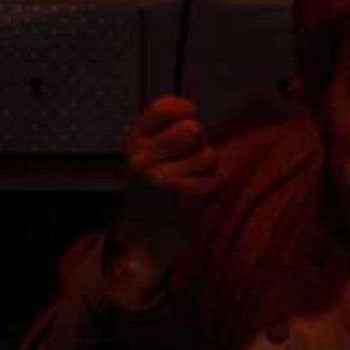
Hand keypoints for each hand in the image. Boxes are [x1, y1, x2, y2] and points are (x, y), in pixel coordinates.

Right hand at [107, 96, 221, 304]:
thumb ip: (163, 130)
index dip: (184, 110)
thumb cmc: (151, 192)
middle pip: (193, 129)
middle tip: (186, 161)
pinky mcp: (184, 197)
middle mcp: (143, 159)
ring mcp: (163, 178)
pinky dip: (212, 186)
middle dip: (198, 143)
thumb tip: (191, 111)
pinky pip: (216, 177)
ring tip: (188, 183)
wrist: (142, 242)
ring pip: (208, 154)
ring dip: (206, 168)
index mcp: (134, 143)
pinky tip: (194, 198)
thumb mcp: (143, 156)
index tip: (187, 119)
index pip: (165, 108)